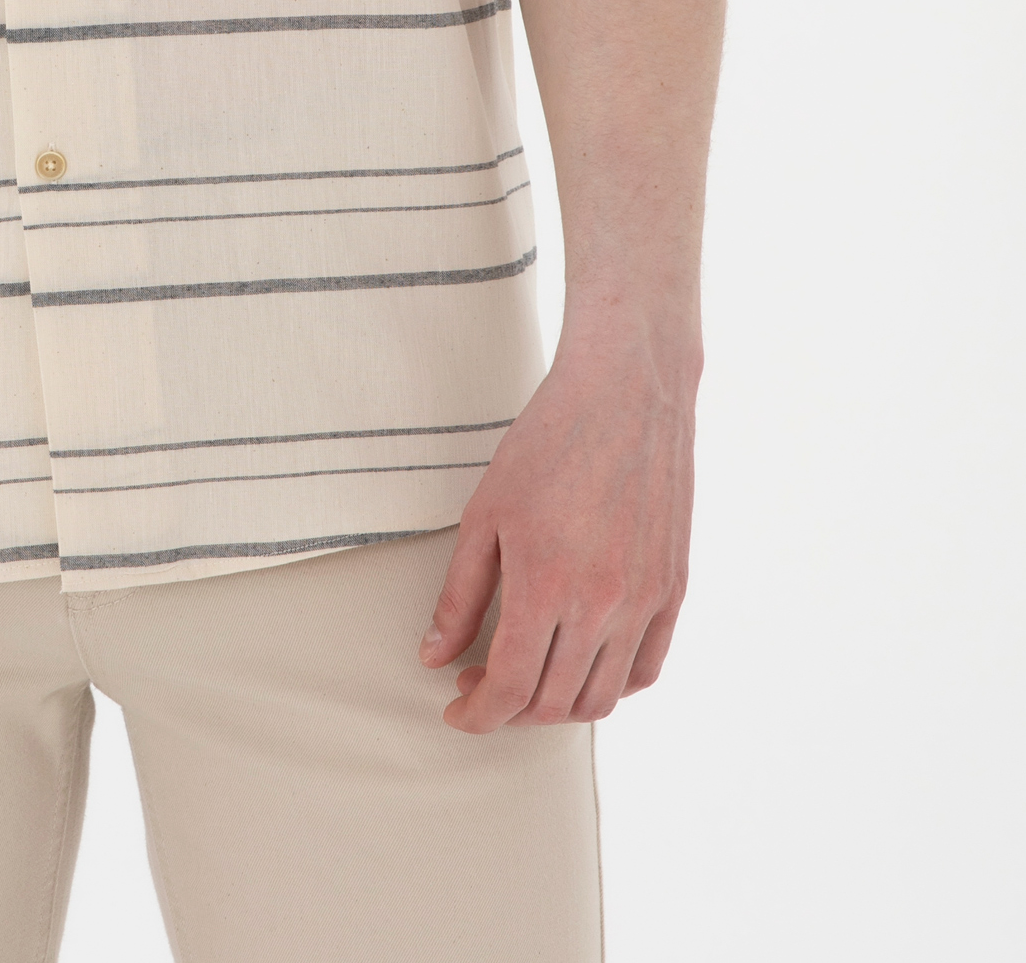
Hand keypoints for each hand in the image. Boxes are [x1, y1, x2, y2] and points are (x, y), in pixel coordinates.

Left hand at [417, 323, 696, 729]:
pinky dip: (611, 687)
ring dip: (558, 707)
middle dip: (509, 712)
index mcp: (547, 586)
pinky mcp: (672, 590)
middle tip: (480, 688)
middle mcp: (602, 606)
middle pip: (554, 703)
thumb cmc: (546, 443)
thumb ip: (459, 594)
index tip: (455, 710)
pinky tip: (580, 666)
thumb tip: (433, 657)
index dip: (478, 714)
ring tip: (527, 680)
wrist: (626, 393)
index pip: (510, 689)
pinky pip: (644, 669)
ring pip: (602, 698)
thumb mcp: (485, 513)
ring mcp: (644, 602)